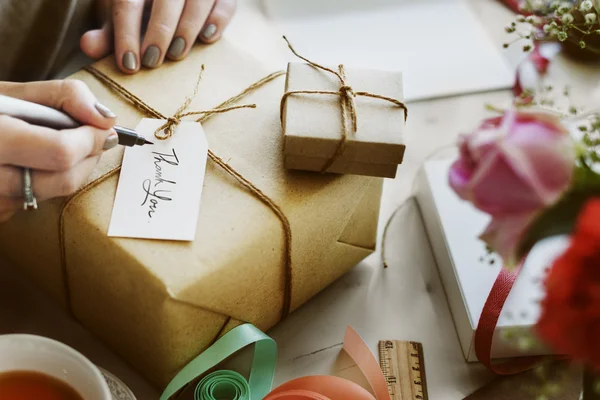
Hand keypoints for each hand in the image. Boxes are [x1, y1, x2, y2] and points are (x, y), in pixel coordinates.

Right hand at [0, 80, 116, 221]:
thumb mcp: (12, 93)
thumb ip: (64, 97)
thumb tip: (107, 120)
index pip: (61, 152)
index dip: (90, 139)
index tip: (103, 128)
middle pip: (64, 179)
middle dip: (89, 156)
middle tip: (93, 138)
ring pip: (56, 192)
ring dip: (74, 169)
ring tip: (64, 144)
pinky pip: (40, 201)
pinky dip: (51, 180)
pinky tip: (37, 162)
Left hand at [80, 0, 237, 73]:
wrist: (171, 1)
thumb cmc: (143, 12)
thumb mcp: (122, 20)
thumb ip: (108, 35)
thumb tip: (88, 46)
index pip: (127, 3)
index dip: (126, 34)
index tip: (128, 65)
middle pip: (165, 0)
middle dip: (158, 33)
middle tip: (153, 62)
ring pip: (197, 0)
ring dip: (187, 29)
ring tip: (177, 54)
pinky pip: (225, 4)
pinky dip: (218, 20)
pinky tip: (207, 38)